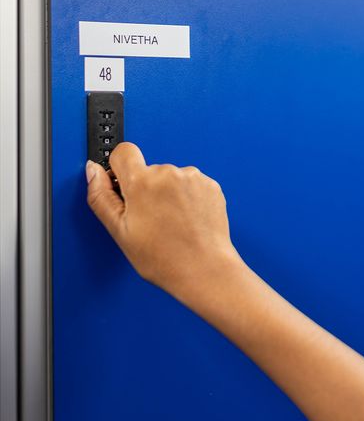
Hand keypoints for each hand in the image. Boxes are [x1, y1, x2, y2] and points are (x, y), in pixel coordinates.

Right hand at [85, 142, 243, 304]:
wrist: (204, 268)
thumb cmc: (164, 257)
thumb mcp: (119, 230)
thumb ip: (101, 196)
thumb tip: (94, 171)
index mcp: (142, 181)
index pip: (123, 151)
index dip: (119, 168)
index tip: (123, 185)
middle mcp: (169, 174)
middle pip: (148, 169)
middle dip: (145, 188)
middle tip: (149, 218)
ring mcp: (193, 178)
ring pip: (170, 178)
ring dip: (168, 193)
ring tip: (171, 222)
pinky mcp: (211, 186)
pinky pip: (191, 184)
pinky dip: (187, 197)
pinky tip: (186, 219)